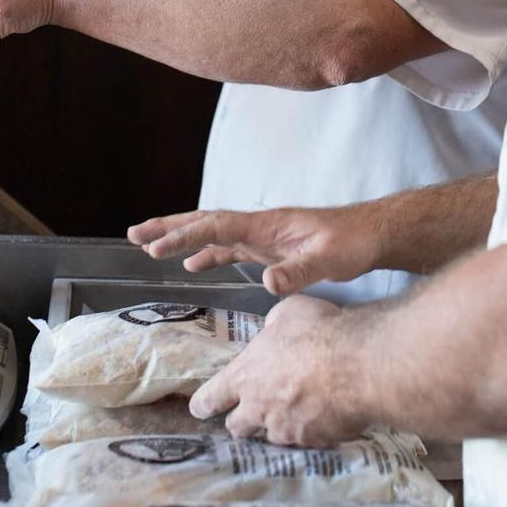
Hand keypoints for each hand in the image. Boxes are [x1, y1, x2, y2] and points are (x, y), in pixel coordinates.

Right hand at [128, 204, 383, 295]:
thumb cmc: (352, 242)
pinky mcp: (270, 249)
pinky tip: (194, 266)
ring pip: (213, 234)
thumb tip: (267, 284)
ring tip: (149, 246)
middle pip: (205, 222)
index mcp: (266, 226)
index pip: (216, 226)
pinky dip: (208, 254)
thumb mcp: (329, 259)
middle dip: (169, 227)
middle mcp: (259, 227)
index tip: (156, 246)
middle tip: (134, 234)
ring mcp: (262, 237)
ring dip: (182, 238)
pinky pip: (230, 248)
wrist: (372, 235)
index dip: (185, 235)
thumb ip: (298, 271)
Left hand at [188, 295, 362, 444]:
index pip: (211, 398)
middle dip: (242, 422)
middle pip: (238, 427)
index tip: (201, 409)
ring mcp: (287, 430)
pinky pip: (309, 440)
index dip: (204, 404)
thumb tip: (274, 333)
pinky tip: (328, 416)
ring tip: (298, 412)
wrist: (357, 366)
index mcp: (244, 376)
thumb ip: (274, 327)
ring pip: (274, 436)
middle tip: (252, 413)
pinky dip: (314, 431)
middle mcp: (259, 409)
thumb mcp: (288, 313)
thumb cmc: (317, 332)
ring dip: (280, 426)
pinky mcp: (315, 442)